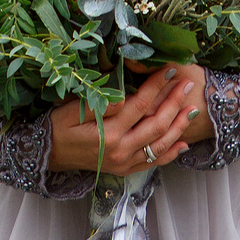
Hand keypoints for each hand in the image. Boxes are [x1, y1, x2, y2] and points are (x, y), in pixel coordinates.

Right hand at [46, 63, 209, 174]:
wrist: (46, 154)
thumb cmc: (57, 127)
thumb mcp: (72, 111)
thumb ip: (100, 106)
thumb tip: (124, 98)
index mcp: (109, 133)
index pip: (140, 104)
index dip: (157, 86)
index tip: (170, 70)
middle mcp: (120, 150)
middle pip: (156, 124)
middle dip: (175, 102)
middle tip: (188, 84)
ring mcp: (124, 162)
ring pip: (160, 145)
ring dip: (179, 127)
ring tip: (193, 110)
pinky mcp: (124, 170)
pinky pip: (152, 163)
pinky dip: (169, 154)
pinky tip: (183, 144)